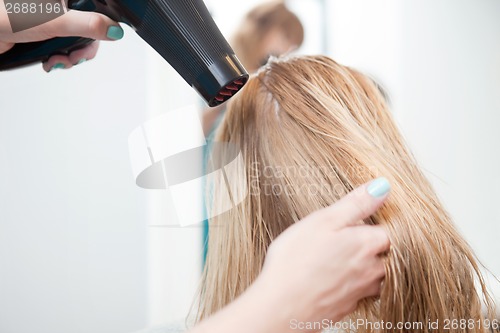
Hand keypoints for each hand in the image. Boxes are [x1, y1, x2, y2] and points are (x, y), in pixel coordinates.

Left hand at [0, 1, 123, 71]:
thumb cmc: (5, 17)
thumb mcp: (55, 22)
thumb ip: (88, 25)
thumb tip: (115, 29)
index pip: (95, 10)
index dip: (100, 27)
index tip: (96, 40)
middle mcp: (59, 5)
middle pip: (87, 28)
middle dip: (82, 48)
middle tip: (74, 57)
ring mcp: (50, 19)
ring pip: (75, 40)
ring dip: (69, 56)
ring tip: (56, 60)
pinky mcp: (42, 32)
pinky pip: (61, 46)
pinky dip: (58, 57)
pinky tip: (50, 60)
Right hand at [191, 178, 390, 332]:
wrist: (281, 307)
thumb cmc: (297, 261)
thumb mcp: (324, 220)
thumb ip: (356, 204)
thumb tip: (383, 187)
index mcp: (367, 244)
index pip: (388, 231)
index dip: (374, 224)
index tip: (359, 222)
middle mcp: (371, 270)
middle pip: (384, 255)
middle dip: (370, 246)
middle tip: (345, 239)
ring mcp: (360, 292)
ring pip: (374, 277)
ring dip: (363, 268)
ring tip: (338, 260)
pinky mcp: (347, 308)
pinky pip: (357, 293)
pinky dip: (348, 285)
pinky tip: (329, 280)